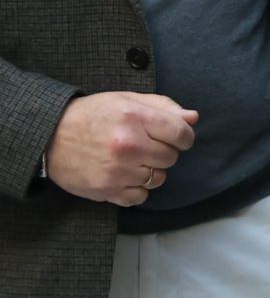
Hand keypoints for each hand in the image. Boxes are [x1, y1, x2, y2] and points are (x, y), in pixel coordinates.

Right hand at [44, 92, 198, 205]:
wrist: (49, 136)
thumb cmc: (92, 115)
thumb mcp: (127, 100)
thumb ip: (164, 107)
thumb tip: (193, 118)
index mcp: (135, 117)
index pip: (182, 133)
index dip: (183, 136)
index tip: (175, 137)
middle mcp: (128, 145)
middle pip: (171, 157)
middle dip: (164, 152)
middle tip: (145, 146)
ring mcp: (117, 170)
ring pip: (158, 179)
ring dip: (150, 171)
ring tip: (132, 160)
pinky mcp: (106, 190)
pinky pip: (140, 197)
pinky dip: (135, 189)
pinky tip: (123, 175)